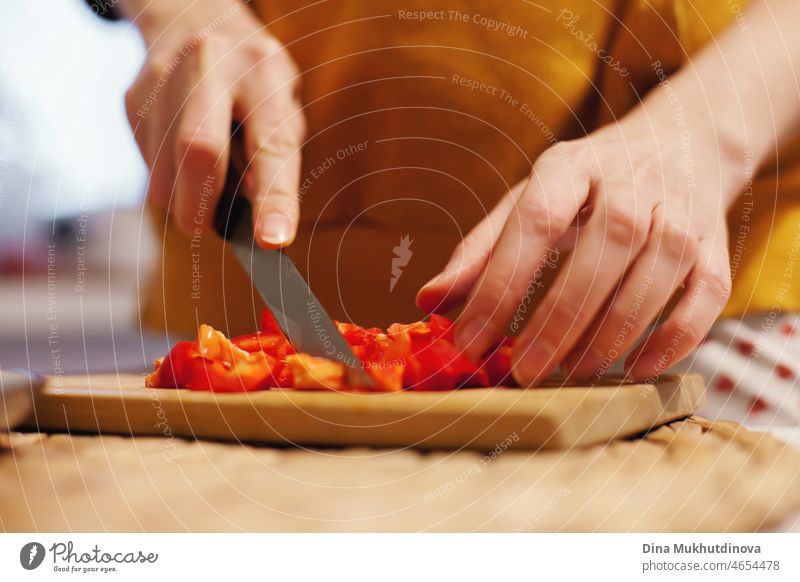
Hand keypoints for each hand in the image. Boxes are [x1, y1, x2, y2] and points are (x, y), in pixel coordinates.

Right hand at [124, 0, 304, 246]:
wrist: (194, 17)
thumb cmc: (253, 79)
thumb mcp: (281, 104)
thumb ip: (275, 155)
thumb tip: (260, 217)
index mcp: (263, 73)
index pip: (271, 145)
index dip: (273, 198)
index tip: (273, 240)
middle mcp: (212, 67)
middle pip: (198, 149)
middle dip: (201, 204)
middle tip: (205, 226)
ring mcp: (164, 78)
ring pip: (162, 170)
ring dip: (181, 195)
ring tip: (201, 178)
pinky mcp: (133, 97)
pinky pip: (146, 163)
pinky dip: (167, 176)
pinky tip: (179, 153)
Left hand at [418, 105, 744, 383]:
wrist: (681, 142)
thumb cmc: (586, 184)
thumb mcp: (528, 199)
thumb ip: (480, 250)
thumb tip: (428, 301)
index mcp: (571, 166)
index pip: (535, 221)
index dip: (501, 284)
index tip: (470, 341)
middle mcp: (631, 181)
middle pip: (604, 246)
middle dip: (561, 317)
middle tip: (526, 370)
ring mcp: (681, 209)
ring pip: (659, 268)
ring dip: (615, 329)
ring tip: (574, 370)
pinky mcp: (716, 242)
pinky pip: (708, 292)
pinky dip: (677, 335)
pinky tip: (638, 369)